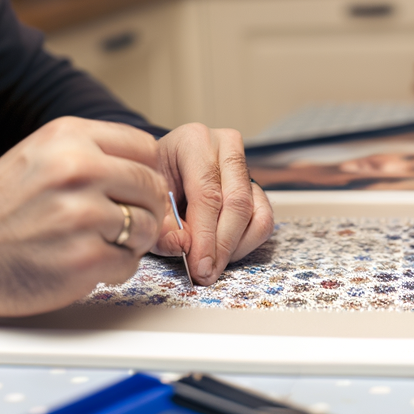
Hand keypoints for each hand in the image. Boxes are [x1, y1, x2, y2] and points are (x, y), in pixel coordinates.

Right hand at [0, 116, 167, 320]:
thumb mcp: (42, 153)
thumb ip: (92, 151)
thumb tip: (145, 164)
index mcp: (70, 137)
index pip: (144, 147)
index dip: (145, 171)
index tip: (135, 188)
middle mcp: (78, 169)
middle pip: (152, 186)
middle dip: (144, 208)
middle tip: (124, 221)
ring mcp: (82, 215)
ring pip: (146, 225)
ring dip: (132, 240)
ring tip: (102, 242)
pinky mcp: (84, 259)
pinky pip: (129, 262)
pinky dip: (116, 267)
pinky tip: (88, 262)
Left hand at [153, 124, 273, 285]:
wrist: (163, 169)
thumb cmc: (155, 182)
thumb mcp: (150, 202)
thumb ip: (162, 228)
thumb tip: (185, 247)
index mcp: (193, 140)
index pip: (207, 193)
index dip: (205, 236)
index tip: (199, 268)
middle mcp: (224, 145)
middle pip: (237, 202)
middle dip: (222, 245)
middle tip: (207, 273)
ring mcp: (245, 163)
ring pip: (256, 212)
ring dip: (236, 246)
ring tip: (211, 259)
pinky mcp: (256, 184)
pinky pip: (264, 219)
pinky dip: (246, 242)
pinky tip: (223, 249)